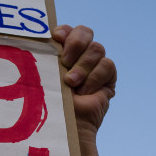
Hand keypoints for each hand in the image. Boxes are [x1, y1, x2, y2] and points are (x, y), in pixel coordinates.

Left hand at [52, 24, 116, 151]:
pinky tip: (85, 91)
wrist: (67, 125)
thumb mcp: (47, 76)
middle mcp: (79, 56)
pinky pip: (107, 65)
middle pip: (85, 32)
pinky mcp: (108, 77)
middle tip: (65, 62)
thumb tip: (50, 40)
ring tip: (71, 83)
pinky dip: (95, 77)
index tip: (56, 38)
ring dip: (83, 66)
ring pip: (97, 48)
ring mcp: (95, 66)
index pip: (68, 30)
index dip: (65, 31)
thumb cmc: (50, 104)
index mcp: (62, 53)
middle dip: (75, 43)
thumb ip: (50, 57)